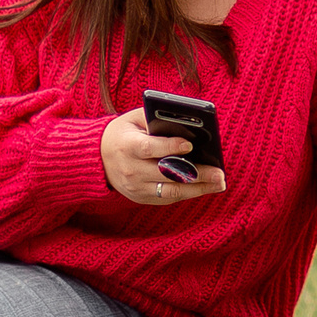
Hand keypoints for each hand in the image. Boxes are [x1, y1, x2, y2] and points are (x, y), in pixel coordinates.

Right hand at [102, 107, 226, 206]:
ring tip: (219, 182)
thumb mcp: (133, 119)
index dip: (169, 147)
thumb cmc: (123, 133)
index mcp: (127, 146)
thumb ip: (155, 118)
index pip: (149, 148)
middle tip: (219, 172)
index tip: (189, 145)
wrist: (98, 159)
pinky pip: (168, 198)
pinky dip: (189, 192)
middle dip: (195, 173)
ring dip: (198, 188)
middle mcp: (131, 170)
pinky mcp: (142, 198)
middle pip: (166, 173)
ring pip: (171, 191)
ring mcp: (136, 188)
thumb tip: (185, 122)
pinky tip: (206, 187)